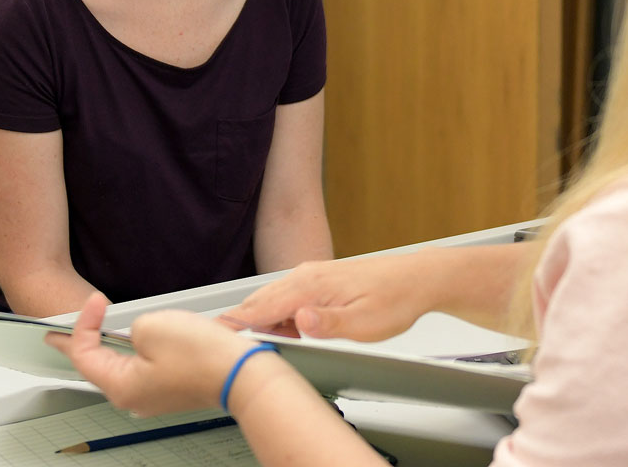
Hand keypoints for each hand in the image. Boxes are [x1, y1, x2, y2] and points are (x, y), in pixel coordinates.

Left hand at [46, 293, 253, 416]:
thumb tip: (137, 334)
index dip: (83, 324)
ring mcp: (152, 395)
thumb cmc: (202, 356)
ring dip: (111, 346)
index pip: (85, 354)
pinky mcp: (170, 388)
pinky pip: (143, 368)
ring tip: (95, 333)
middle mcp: (133, 397)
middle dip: (84, 342)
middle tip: (59, 334)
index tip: (94, 301)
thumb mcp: (152, 325)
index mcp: (121, 387)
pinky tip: (134, 339)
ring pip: (121, 366)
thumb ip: (132, 327)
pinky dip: (134, 351)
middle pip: (98, 365)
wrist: (241, 373)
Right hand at [224, 254, 440, 341]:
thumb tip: (298, 320)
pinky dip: (277, 317)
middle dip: (239, 326)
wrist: (417, 278)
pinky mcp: (318, 281)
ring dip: (260, 323)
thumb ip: (328, 324)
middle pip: (258, 304)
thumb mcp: (364, 323)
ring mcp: (311, 276)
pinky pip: (285, 299)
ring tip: (259, 346)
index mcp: (310, 286)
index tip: (210, 338)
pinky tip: (288, 333)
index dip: (232, 326)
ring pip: (270, 301)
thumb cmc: (394, 299)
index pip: (259, 308)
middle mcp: (305, 276)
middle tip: (223, 350)